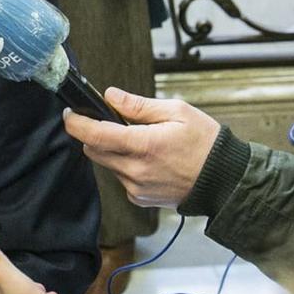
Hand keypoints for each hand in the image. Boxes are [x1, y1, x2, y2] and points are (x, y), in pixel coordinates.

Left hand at [63, 89, 220, 208]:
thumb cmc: (205, 143)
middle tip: (111, 122)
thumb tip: (111, 96)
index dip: (76, 124)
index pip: (95, 135)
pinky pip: (120, 177)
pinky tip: (148, 159)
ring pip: (107, 164)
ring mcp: (136, 187)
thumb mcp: (177, 112)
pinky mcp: (139, 198)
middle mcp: (136, 170)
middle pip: (95, 150)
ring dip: (112, 150)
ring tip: (140, 141)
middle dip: (95, 134)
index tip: (70, 114)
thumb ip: (139, 106)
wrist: (223, 180)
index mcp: (144, 145)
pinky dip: (125, 165)